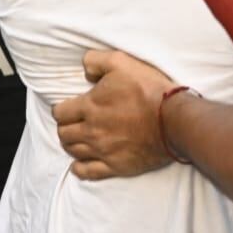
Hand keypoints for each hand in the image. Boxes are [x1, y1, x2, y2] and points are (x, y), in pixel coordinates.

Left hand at [51, 50, 176, 179]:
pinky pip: (87, 172)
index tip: (68, 108)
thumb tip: (84, 70)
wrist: (173, 120)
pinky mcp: (115, 166)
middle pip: (63, 133)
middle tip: (74, 123)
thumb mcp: (121, 62)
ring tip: (79, 139)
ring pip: (72, 151)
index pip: (60, 112)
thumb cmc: (148, 89)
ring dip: (72, 144)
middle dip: (65, 127)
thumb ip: (96, 61)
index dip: (61, 109)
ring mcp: (102, 150)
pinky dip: (79, 168)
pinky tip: (80, 163)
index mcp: (89, 106)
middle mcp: (91, 130)